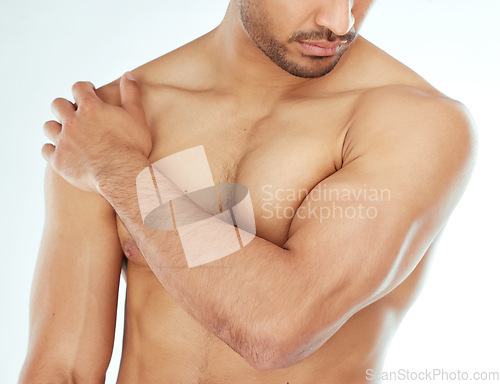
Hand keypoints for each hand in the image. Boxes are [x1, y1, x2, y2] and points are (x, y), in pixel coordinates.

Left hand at [42, 72, 150, 193]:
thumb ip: (131, 94)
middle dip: (65, 106)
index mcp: (90, 108)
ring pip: (49, 126)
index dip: (84, 88)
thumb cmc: (132, 146)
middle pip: (57, 104)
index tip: (89, 91)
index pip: (79, 88)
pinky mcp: (59, 161)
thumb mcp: (136, 116)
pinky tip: (60, 150)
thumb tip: (129, 74)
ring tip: (66, 131)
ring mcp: (63, 141)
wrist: (121, 175)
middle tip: (75, 113)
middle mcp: (72, 122)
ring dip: (56, 126)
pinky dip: (51, 149)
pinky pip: (46, 150)